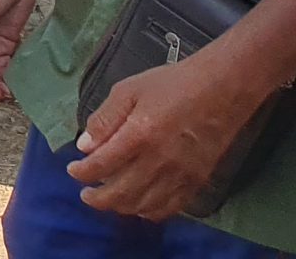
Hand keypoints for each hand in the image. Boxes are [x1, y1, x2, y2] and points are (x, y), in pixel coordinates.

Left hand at [67, 54, 264, 219]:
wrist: (222, 90)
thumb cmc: (172, 84)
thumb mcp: (129, 90)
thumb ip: (104, 119)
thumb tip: (84, 146)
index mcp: (139, 135)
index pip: (101, 165)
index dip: (82, 172)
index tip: (73, 171)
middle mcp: (159, 162)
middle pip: (121, 193)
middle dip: (97, 198)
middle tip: (86, 194)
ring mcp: (180, 176)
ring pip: (143, 205)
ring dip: (121, 207)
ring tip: (108, 199)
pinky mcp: (197, 182)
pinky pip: (170, 208)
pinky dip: (150, 211)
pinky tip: (140, 205)